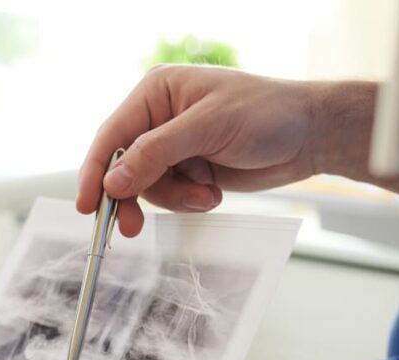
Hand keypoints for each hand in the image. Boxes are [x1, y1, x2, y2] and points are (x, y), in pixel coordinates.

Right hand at [78, 65, 318, 235]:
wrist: (311, 135)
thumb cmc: (268, 113)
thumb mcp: (207, 128)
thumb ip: (156, 154)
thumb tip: (113, 181)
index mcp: (156, 93)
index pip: (113, 136)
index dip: (96, 172)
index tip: (87, 204)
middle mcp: (158, 118)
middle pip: (123, 167)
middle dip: (134, 196)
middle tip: (130, 227)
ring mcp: (173, 147)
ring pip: (147, 187)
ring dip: (174, 198)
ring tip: (206, 194)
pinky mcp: (189, 169)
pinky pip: (170, 196)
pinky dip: (189, 200)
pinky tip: (213, 192)